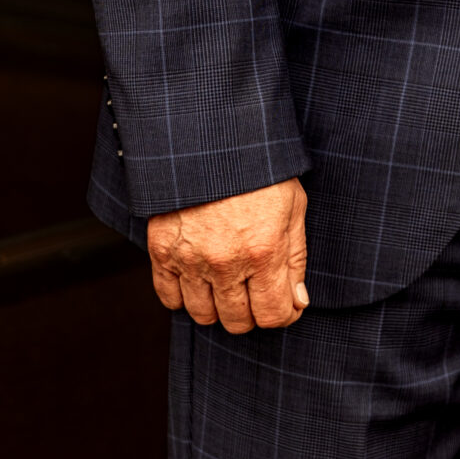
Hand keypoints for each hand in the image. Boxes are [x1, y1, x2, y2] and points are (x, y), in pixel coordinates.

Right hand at [146, 178, 308, 332]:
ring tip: (228, 284)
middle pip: (237, 321)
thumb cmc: (258, 168)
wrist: (212, 137)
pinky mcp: (162, 250)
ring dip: (218, 307)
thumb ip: (295, 258)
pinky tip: (199, 280)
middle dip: (252, 313)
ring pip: (203, 315)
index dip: (284, 315)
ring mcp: (190, 259)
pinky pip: (168, 297)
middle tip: (256, 292)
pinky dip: (184, 296)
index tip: (285, 306)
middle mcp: (225, 262)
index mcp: (262, 251)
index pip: (272, 315)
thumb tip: (297, 300)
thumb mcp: (293, 206)